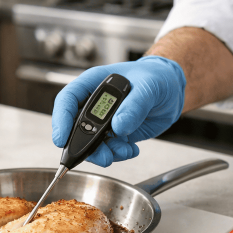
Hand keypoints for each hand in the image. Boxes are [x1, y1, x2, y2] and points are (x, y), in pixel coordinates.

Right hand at [51, 56, 185, 166]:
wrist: (172, 90)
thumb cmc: (157, 77)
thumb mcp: (149, 86)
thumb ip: (134, 105)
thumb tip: (119, 126)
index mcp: (95, 83)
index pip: (68, 100)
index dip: (61, 120)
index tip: (61, 139)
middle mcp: (95, 103)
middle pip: (77, 128)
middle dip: (85, 146)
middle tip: (101, 156)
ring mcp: (104, 121)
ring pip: (91, 143)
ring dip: (104, 153)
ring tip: (123, 151)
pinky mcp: (115, 134)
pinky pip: (109, 149)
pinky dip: (118, 154)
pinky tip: (131, 148)